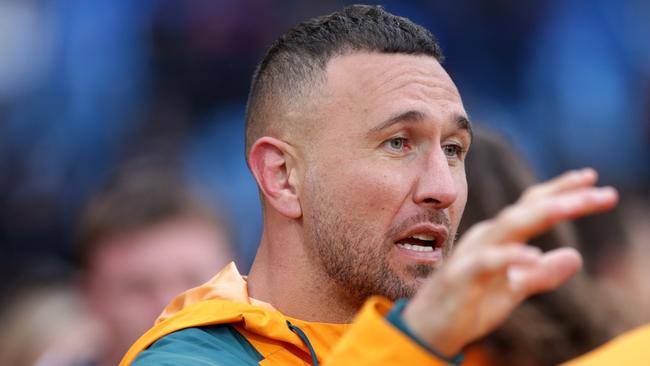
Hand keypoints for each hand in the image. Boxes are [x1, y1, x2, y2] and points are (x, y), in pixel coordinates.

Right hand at [402, 168, 617, 355]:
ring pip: (508, 227)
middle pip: (527, 210)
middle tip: (603, 193)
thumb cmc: (468, 304)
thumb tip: (575, 256)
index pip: (531, 207)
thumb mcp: (513, 290)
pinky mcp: (460, 277)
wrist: (428, 328)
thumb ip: (542, 274)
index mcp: (498, 238)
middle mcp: (486, 238)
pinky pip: (486, 262)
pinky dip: (510, 256)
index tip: (591, 177)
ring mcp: (472, 255)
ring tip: (574, 206)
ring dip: (541, 214)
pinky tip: (534, 255)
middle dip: (565, 198)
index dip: (560, 190)